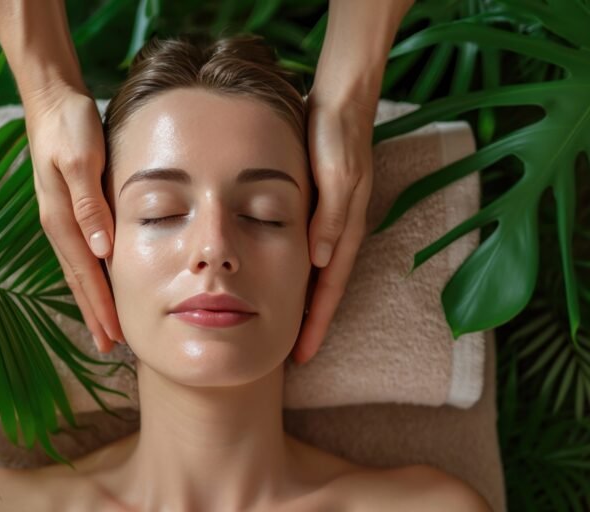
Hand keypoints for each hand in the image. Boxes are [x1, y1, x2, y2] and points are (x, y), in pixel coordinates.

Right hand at [25, 82, 123, 353]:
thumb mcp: (80, 160)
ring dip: (91, 299)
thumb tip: (101, 249)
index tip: (113, 336)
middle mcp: (59, 224)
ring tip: (104, 326)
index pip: (85, 273)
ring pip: (78, 269)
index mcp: (62, 218)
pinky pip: (79, 252)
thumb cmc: (69, 127)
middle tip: (109, 346)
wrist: (52, 101)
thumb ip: (90, 205)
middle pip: (79, 279)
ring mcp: (61, 218)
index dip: (100, 306)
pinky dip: (89, 275)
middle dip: (94, 313)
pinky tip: (98, 283)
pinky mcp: (68, 208)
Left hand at [291, 98, 375, 363]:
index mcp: (345, 229)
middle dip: (311, 322)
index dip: (316, 322)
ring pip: (316, 274)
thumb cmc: (337, 135)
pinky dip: (299, 274)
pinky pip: (309, 252)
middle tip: (291, 354)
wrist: (341, 101)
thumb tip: (320, 260)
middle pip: (323, 289)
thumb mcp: (337, 174)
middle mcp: (338, 231)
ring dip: (304, 302)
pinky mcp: (319, 208)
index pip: (329, 288)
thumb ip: (329, 216)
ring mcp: (330, 220)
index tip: (302, 354)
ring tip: (285, 328)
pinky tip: (284, 281)